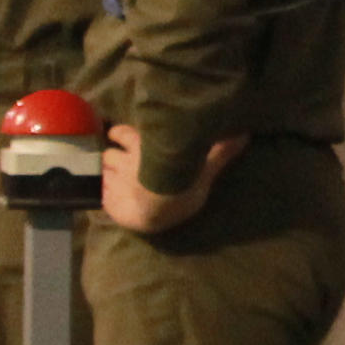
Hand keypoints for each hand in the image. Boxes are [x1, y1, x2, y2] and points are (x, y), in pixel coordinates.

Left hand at [99, 125, 242, 234]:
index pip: (120, 133)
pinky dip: (104, 193)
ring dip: (107, 174)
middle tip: (117, 161)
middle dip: (111, 156)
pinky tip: (109, 196)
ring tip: (112, 179)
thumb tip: (244, 134)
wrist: (158, 211)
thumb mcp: (205, 168)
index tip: (120, 137)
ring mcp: (114, 182)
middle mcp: (124, 161)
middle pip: (108, 154)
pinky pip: (100, 194)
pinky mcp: (108, 202)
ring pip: (103, 172)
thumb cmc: (183, 187)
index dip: (118, 135)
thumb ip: (219, 151)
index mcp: (141, 146)